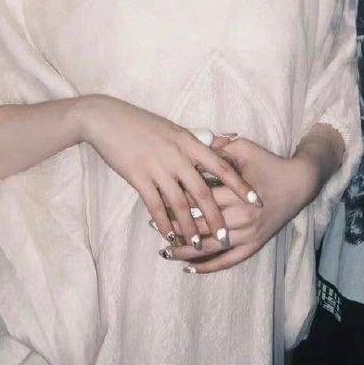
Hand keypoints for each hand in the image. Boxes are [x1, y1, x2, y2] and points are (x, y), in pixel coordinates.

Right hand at [81, 97, 258, 247]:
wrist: (107, 119)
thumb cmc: (140, 124)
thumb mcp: (172, 130)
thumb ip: (189, 146)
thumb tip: (208, 157)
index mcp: (189, 142)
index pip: (221, 166)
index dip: (240, 185)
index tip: (255, 199)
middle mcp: (177, 155)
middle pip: (203, 191)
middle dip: (216, 217)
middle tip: (226, 237)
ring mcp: (157, 166)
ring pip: (179, 203)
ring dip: (189, 226)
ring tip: (198, 245)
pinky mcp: (138, 176)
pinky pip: (154, 204)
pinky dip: (163, 222)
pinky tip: (169, 235)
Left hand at [165, 137, 319, 273]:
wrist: (299, 183)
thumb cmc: (269, 163)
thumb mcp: (245, 148)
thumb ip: (219, 148)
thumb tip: (193, 145)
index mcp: (237, 193)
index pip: (199, 200)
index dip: (176, 201)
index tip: (157, 200)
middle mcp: (242, 217)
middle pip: (201, 225)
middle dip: (175, 226)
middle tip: (153, 225)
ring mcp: (249, 234)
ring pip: (211, 248)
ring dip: (186, 251)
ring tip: (164, 251)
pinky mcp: (254, 245)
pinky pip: (228, 262)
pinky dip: (208, 268)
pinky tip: (188, 268)